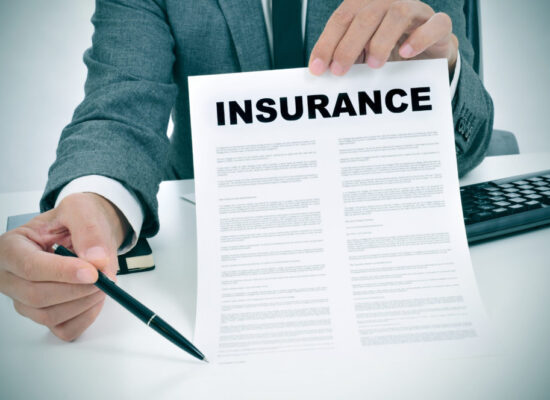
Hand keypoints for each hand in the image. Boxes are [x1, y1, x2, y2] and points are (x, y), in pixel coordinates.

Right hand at [0, 193, 128, 340]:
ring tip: (103, 282)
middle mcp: (11, 277)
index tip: (93, 272)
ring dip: (84, 302)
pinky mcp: (44, 316)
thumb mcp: (81, 209)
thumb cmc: (75, 220)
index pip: (30, 266)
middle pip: (37, 295)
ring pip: (50, 315)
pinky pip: (64, 329)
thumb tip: (97, 260)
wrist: (84, 231)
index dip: (63, 272)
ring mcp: (24, 300)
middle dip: (78, 289)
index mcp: (11, 247)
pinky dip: (86, 317)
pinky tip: (95, 298)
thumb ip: (88, 231)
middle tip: (105, 277)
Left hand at [309, 0, 457, 75]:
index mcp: (365, 4)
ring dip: (380, 42)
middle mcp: (388, 1)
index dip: (327, 43)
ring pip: (397, 15)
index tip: (317, 69)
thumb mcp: (359, 52)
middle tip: (339, 71)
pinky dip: (420, 38)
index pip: (341, 19)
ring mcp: (415, 9)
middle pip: (365, 17)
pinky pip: (434, 24)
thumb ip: (341, 54)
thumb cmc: (386, 49)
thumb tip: (317, 70)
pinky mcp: (438, 24)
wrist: (426, 52)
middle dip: (348, 46)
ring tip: (373, 65)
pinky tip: (406, 53)